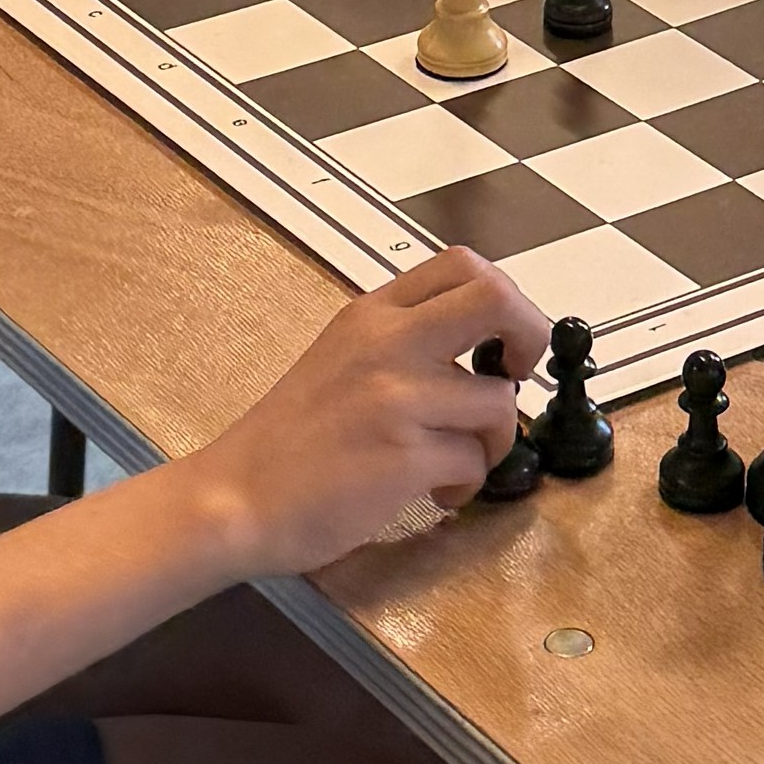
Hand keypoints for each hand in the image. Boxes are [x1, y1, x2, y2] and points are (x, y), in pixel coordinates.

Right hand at [202, 251, 549, 570]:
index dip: (505, 298)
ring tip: (456, 463)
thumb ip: (401, 343)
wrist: (234, 497)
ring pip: (499, 402)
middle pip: (497, 299)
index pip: (462, 266)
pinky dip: (466, 485)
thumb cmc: (287, 439)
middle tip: (515, 375)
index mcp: (371, 316)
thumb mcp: (340, 357)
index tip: (502, 340)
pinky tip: (436, 493)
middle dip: (529, 336)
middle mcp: (387, 345)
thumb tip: (481, 353)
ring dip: (494, 441)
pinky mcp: (405, 457)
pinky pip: (474, 462)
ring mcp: (397, 399)